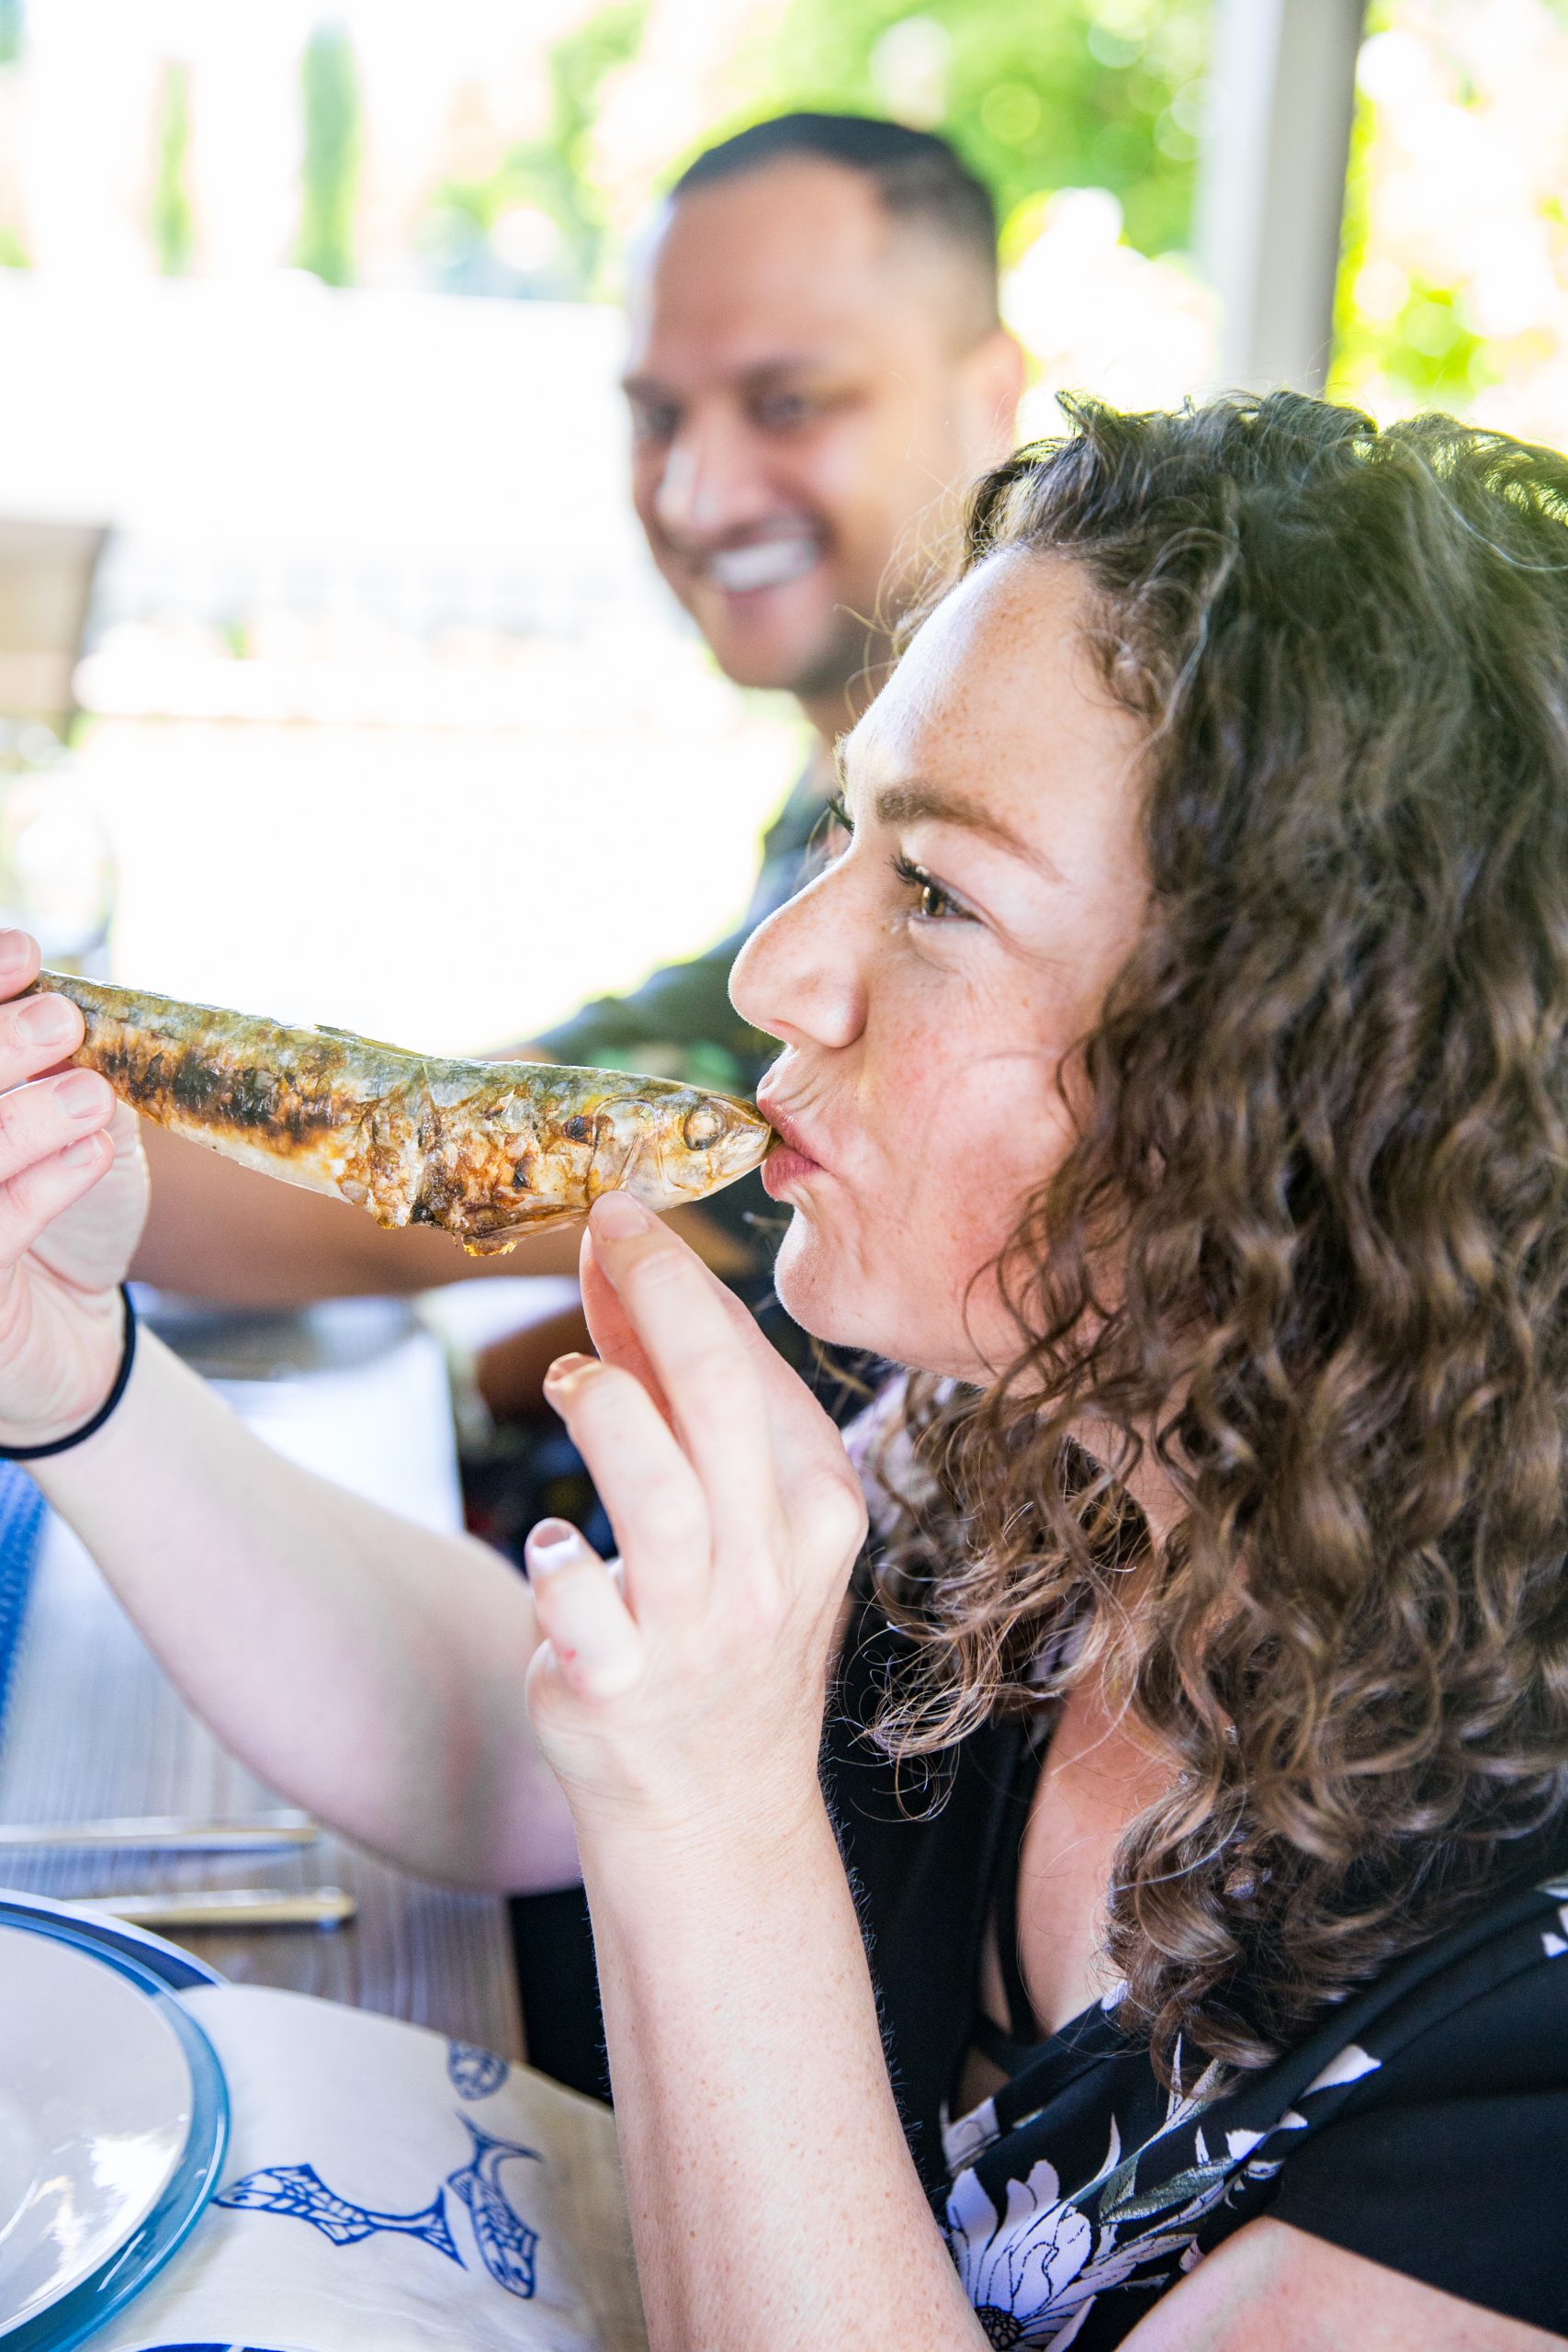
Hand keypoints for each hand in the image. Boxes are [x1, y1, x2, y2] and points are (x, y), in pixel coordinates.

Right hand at [0, 932, 147, 1444]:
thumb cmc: (62, 1221)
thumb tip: (60, 1002)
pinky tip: (88, 1155)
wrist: (70, 1339)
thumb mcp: (70, 1133)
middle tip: (60, 1021)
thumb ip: (59, 1074)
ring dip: (16, 1120)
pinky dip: (38, 1189)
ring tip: (88, 1095)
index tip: (24, 952)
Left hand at [523, 1188, 867, 1842]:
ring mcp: (702, 1628)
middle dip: (655, 1292)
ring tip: (570, 1374)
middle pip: (713, 1399)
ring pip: (661, 1494)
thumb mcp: (735, 1508)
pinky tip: (549, 1546)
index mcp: (815, 1501)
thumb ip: (676, 1393)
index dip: (680, 1277)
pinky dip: (562, 1569)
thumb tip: (618, 1269)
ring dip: (607, 1411)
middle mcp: (770, 1560)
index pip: (749, 1365)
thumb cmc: (722, 1628)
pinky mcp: (623, 1686)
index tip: (622, 1213)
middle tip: (601, 1226)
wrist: (714, 1803)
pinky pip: (588, 1612)